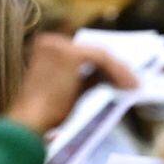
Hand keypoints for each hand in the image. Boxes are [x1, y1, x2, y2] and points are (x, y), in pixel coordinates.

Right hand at [6, 33, 137, 135]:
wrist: (29, 122)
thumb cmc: (44, 114)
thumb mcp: (70, 92)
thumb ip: (87, 79)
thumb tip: (107, 76)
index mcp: (47, 48)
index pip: (84, 53)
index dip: (105, 66)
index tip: (121, 79)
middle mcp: (53, 42)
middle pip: (93, 52)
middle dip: (115, 68)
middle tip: (132, 82)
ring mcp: (61, 46)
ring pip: (100, 55)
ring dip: (120, 71)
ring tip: (133, 87)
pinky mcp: (72, 55)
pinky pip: (103, 60)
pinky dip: (117, 72)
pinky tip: (127, 86)